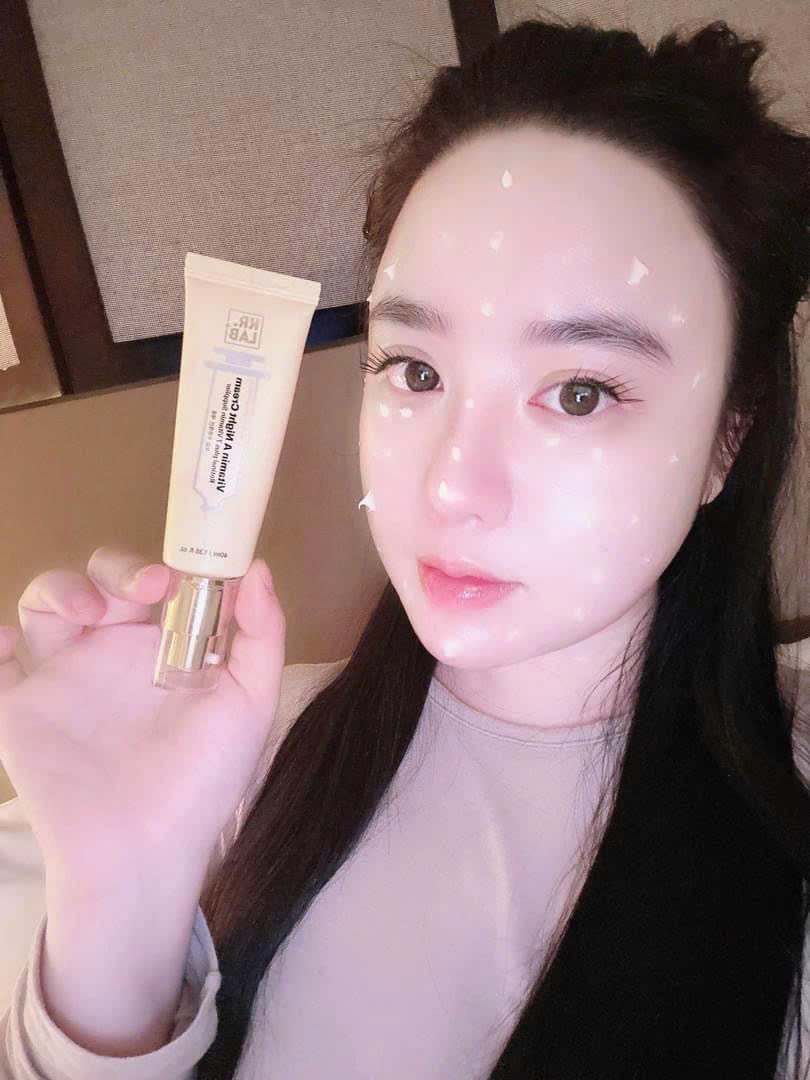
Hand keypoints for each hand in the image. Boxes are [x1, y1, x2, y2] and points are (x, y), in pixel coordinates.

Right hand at [0, 546, 284, 897]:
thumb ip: (261, 635)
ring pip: (46, 605)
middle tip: (142, 593)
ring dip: (62, 589)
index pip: (158, 585)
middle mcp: (111, 656)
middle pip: (101, 584)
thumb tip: (255, 567)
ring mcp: (64, 679)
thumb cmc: (203, 781)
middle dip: (117, 572)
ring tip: (88, 613)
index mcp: (163, 650)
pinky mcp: (20, 711)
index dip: (167, 567)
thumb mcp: (249, 704)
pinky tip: (10, 641)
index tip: (180, 576)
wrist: (144, 851)